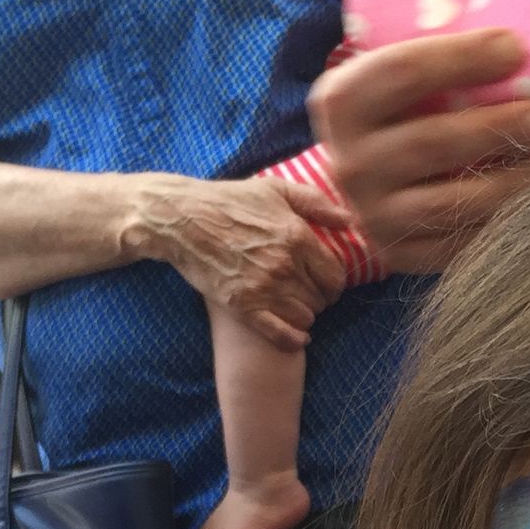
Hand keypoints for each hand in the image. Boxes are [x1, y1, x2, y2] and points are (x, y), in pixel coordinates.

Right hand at [124, 175, 348, 352]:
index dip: (333, 283)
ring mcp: (264, 288)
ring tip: (295, 307)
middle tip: (306, 294)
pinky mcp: (243, 306)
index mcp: (297, 237)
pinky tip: (297, 337)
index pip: (336, 277)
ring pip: (305, 318)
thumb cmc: (229, 201)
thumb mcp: (275, 189)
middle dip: (319, 299)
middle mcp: (285, 265)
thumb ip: (315, 203)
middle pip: (322, 300)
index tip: (324, 282)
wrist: (182, 219)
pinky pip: (280, 334)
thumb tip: (348, 220)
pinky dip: (293, 339)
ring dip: (304, 316)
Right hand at [311, 29, 529, 272]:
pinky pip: (458, 244)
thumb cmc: (400, 110)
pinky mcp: (397, 255)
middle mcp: (350, 163)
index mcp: (342, 101)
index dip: (464, 58)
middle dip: (499, 127)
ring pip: (450, 202)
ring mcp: (372, 216)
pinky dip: (502, 224)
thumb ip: (442, 59)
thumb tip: (519, 49)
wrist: (367, 177)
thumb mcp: (400, 76)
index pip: (404, 72)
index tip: (517, 49)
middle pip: (432, 141)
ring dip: (512, 182)